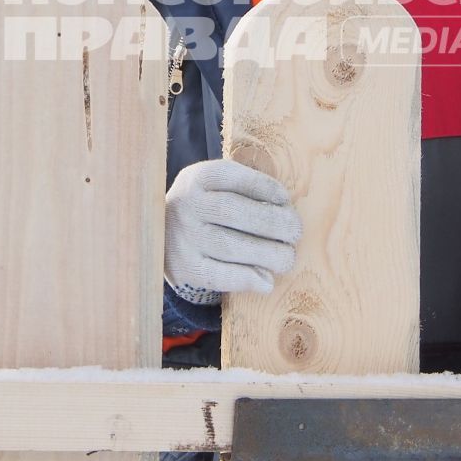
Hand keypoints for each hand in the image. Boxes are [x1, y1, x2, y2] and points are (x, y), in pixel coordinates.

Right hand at [164, 159, 302, 303]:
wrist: (165, 237)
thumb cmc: (208, 209)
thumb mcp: (217, 187)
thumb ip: (246, 191)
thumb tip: (285, 210)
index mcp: (199, 178)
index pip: (235, 178)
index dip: (266, 188)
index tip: (285, 200)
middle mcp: (186, 205)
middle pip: (234, 211)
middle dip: (273, 223)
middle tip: (295, 232)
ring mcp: (183, 238)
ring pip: (229, 246)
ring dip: (267, 254)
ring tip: (286, 258)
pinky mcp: (185, 269)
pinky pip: (219, 276)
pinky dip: (247, 279)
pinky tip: (267, 281)